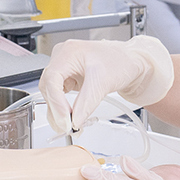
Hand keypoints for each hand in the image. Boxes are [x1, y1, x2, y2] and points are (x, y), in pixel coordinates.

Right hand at [38, 36, 173, 134]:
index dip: (56, 102)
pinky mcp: (67, 78)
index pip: (52, 79)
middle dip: (57, 109)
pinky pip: (59, 95)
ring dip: (58, 111)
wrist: (130, 63)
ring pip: (51, 93)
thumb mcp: (103, 83)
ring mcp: (64, 68)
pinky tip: (70, 117)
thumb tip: (74, 121)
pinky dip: (63, 108)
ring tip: (70, 125)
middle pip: (48, 87)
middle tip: (68, 127)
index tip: (65, 120)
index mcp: (68, 52)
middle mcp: (62, 57)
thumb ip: (86, 103)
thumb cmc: (121, 62)